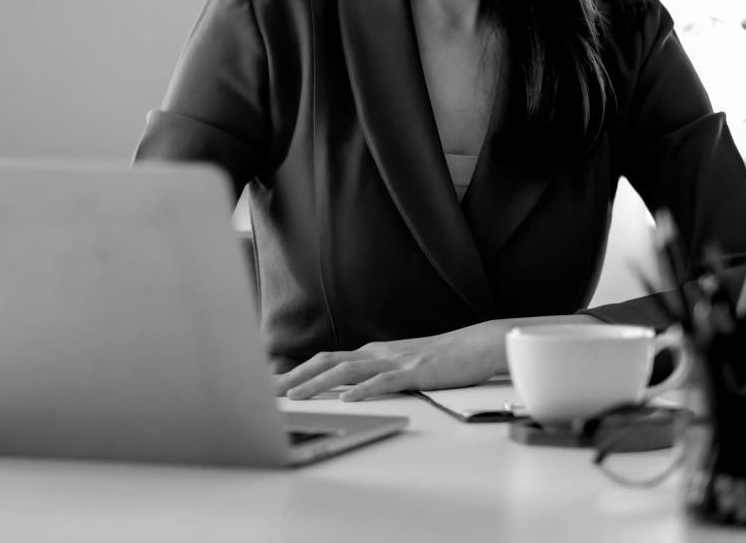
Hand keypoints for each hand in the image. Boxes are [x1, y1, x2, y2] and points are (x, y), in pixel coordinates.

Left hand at [274, 321, 508, 400]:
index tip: (272, 385)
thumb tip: (351, 390)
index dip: (297, 372)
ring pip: (347, 371)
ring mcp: (395, 361)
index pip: (326, 361)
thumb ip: (377, 376)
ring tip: (294, 397)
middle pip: (326, 362)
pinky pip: (383, 382)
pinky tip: (347, 400)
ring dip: (317, 384)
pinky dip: (362, 391)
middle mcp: (377, 353)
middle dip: (294, 377)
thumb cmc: (443, 360)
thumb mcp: (402, 367)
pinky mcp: (415, 372)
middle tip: (267, 392)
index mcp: (372, 353)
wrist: (478, 345)